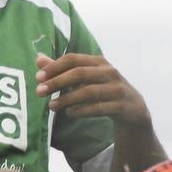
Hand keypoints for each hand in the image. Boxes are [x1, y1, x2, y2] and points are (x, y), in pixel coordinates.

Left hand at [35, 53, 150, 126]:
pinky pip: (100, 108)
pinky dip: (83, 111)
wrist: (134, 110)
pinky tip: (70, 113)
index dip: (55, 67)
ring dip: (67, 99)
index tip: (38, 77)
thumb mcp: (85, 78)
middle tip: (39, 92)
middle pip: (79, 73)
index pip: (73, 59)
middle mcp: (109, 72)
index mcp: (98, 62)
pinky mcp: (122, 105)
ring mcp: (117, 89)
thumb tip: (39, 59)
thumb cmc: (104, 90)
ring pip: (89, 92)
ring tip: (51, 106)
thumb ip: (62, 69)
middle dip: (57, 82)